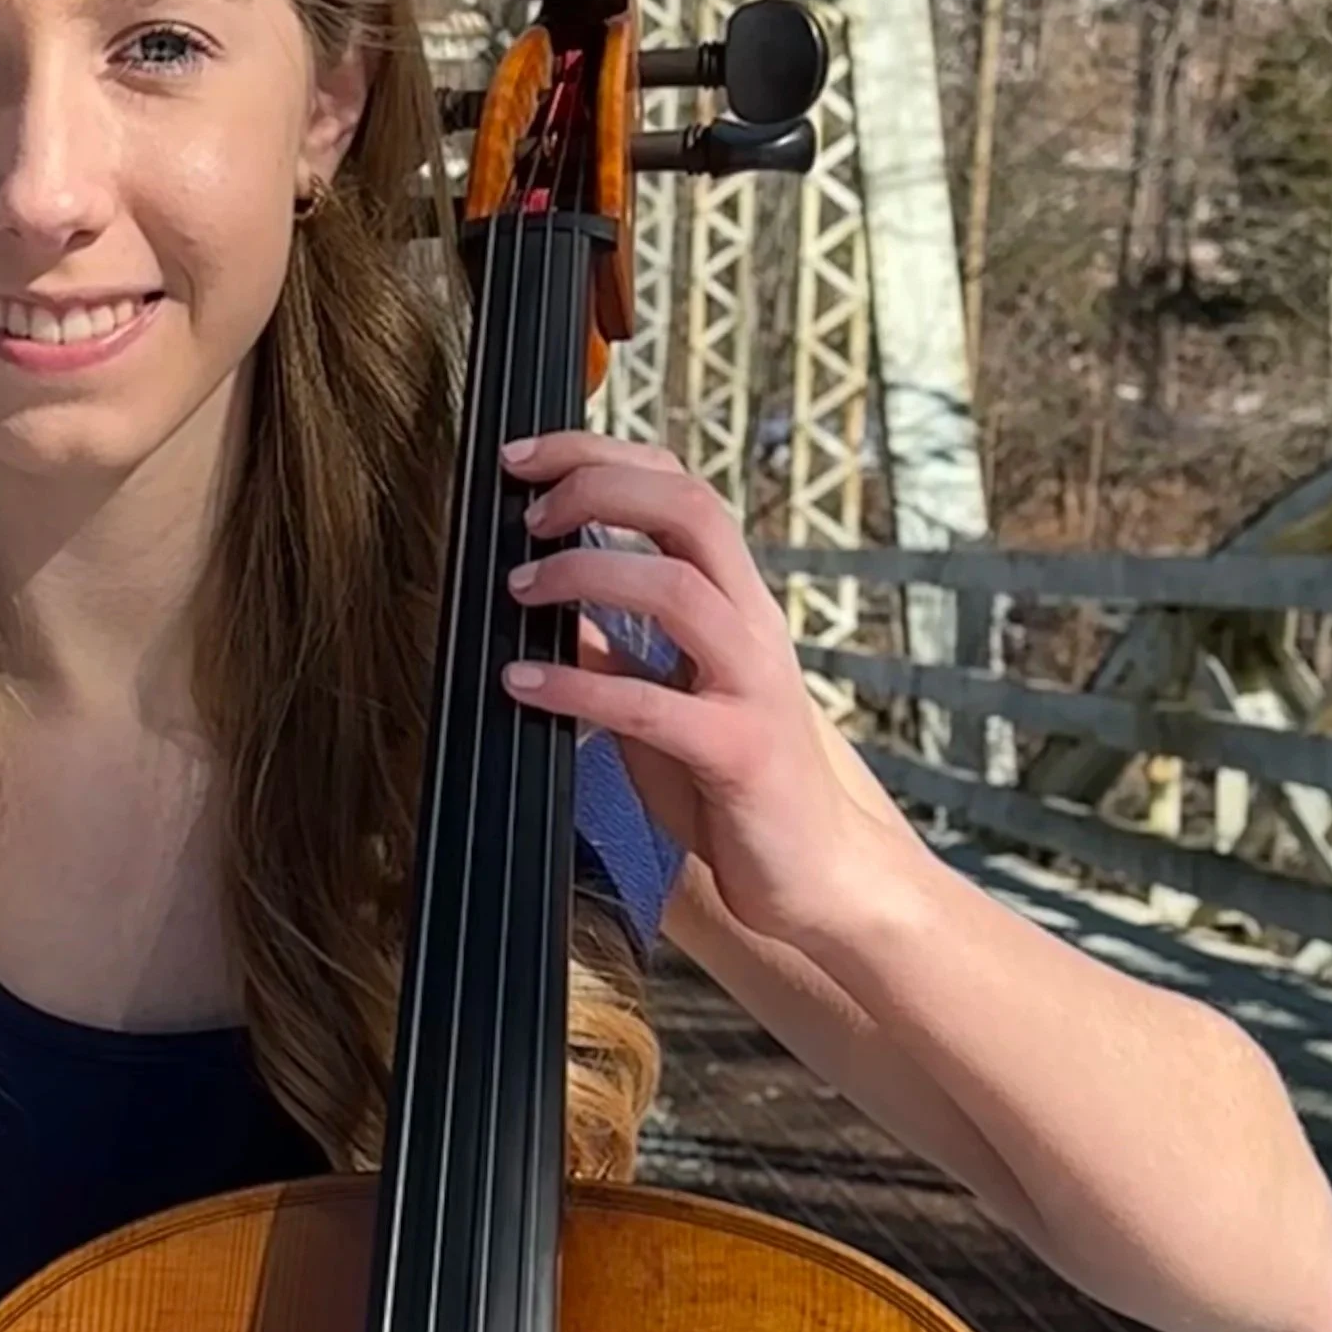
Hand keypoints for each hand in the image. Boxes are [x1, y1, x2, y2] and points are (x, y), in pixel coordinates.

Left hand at [496, 427, 884, 949]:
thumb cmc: (732, 784)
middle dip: (599, 486)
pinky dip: (577, 684)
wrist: (814, 875)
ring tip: (518, 587)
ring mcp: (751, 685)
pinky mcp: (739, 752)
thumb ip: (614, 648)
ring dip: (584, 575)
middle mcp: (752, 625)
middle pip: (690, 507)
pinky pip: (652, 703)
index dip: (602, 456)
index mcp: (735, 601)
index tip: (524, 457)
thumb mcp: (661, 699)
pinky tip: (521, 682)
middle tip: (526, 512)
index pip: (680, 488)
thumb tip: (546, 598)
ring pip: (679, 589)